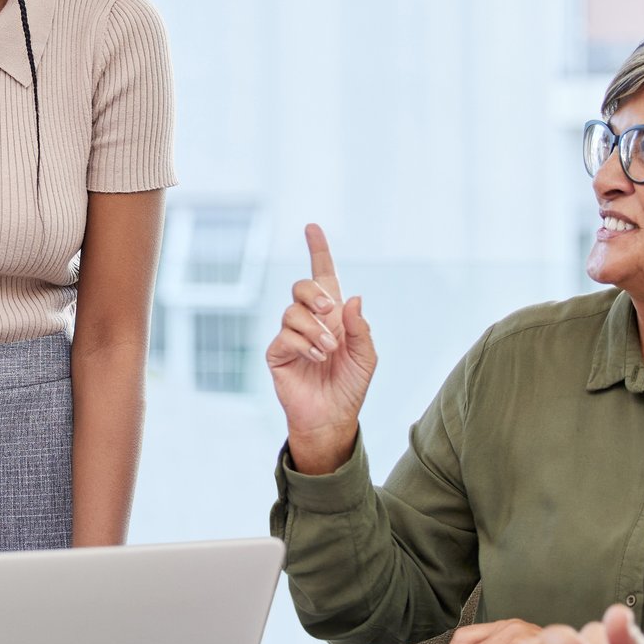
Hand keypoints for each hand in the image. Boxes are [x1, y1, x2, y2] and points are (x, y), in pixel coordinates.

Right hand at [265, 224, 377, 475]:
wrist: (332, 416)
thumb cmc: (350, 385)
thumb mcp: (366, 356)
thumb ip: (360, 327)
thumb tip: (353, 297)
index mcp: (333, 315)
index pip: (323, 275)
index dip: (318, 250)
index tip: (312, 227)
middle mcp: (309, 320)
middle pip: (302, 286)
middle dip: (315, 292)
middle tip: (331, 311)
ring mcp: (290, 335)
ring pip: (292, 311)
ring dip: (314, 328)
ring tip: (328, 350)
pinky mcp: (277, 353)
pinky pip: (285, 335)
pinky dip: (303, 343)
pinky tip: (316, 357)